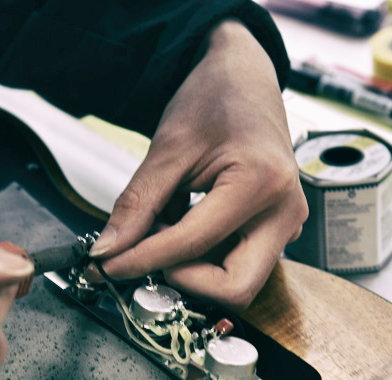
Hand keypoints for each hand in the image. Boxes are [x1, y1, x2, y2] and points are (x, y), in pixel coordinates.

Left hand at [90, 19, 307, 310]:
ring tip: (161, 230)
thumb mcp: (168, 147)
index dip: (142, 261)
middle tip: (143, 257)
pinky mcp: (274, 230)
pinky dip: (200, 259)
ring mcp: (285, 225)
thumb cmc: (214, 99)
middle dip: (183, 281)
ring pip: (237, 283)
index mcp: (262, 183)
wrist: (244, 77)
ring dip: (191, 270)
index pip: (192, 245)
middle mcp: (285, 213)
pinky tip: (178, 227)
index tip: (106, 266)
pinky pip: (236, 265)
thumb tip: (107, 251)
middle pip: (235, 288)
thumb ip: (137, 204)